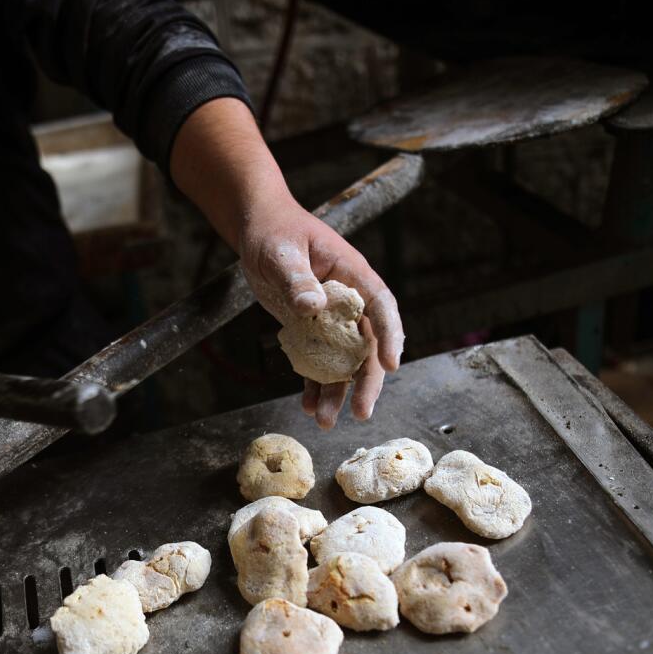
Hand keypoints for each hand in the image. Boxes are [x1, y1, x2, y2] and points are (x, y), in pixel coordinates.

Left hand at [239, 198, 402, 428]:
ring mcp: (332, 320)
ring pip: (344, 362)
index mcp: (353, 275)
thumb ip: (297, 279)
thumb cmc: (276, 233)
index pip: (380, 306)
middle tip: (361, 413)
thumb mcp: (283, 253)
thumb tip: (312, 305)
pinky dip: (315, 386)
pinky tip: (308, 407)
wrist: (260, 232)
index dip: (389, 336)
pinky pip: (319, 365)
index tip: (392, 364)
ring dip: (338, 392)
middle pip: (367, 346)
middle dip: (366, 381)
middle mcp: (350, 303)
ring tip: (325, 421)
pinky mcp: (312, 332)